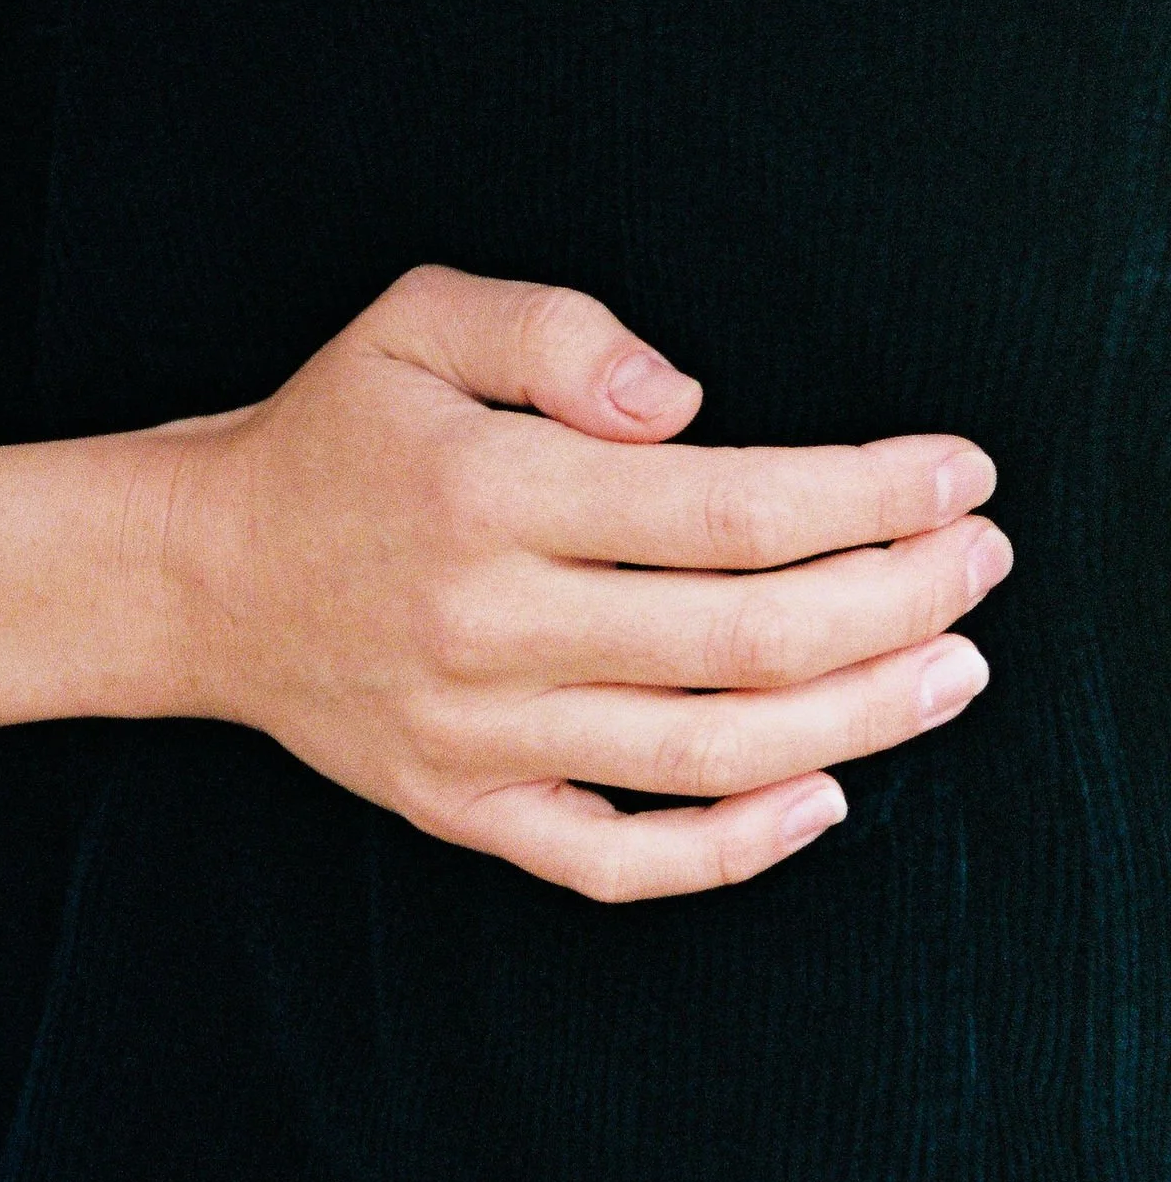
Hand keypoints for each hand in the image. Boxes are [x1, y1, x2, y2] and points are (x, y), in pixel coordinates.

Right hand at [166, 267, 1007, 902]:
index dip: (869, 494)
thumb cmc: (331, 438)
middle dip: (899, 599)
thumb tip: (690, 403)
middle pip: (746, 638)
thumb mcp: (420, 321)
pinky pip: (617, 860)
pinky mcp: (465, 807)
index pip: (729, 507)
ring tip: (954, 671)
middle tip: (983, 563)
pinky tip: (824, 798)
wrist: (198, 575)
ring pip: (710, 754)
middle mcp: (488, 625)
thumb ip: (561, 333)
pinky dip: (733, 848)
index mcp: (490, 493)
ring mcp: (479, 735)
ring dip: (861, 718)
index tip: (958, 475)